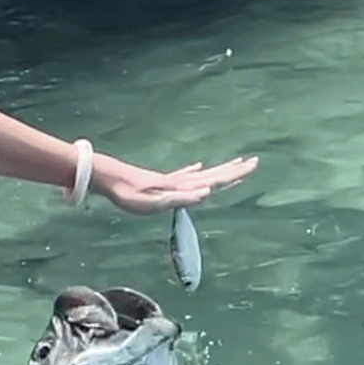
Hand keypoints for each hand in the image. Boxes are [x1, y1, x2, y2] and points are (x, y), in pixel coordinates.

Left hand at [93, 154, 258, 214]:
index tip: (252, 165)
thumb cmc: (130, 194)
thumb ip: (181, 199)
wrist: (110, 179)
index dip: (234, 175)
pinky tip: (199, 166)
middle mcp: (181, 182)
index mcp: (183, 187)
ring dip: (220, 170)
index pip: (215, 180)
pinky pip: (185, 174)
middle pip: (214, 175)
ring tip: (234, 164)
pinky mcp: (162, 181)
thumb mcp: (155, 202)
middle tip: (254, 162)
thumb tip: (206, 193)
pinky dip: (195, 171)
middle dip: (234, 170)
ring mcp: (172, 180)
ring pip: (203, 174)